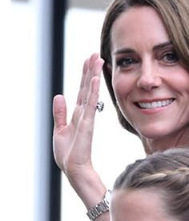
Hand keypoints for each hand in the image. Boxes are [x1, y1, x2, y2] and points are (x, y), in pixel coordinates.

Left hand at [52, 53, 104, 185]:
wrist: (72, 167)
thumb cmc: (68, 153)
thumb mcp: (59, 129)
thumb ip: (60, 113)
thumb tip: (59, 96)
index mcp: (78, 113)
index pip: (83, 89)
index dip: (85, 74)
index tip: (90, 59)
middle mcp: (84, 112)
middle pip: (88, 87)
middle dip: (91, 70)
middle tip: (96, 53)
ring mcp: (87, 117)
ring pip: (91, 92)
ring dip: (93, 75)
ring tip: (97, 60)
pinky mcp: (87, 123)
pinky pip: (90, 104)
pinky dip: (93, 91)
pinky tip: (94, 80)